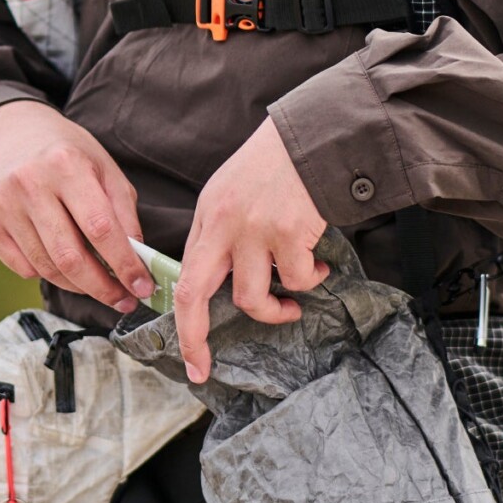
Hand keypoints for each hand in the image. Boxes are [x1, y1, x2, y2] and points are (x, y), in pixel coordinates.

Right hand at [0, 100, 155, 313]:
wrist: (10, 134)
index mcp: (66, 164)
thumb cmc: (65, 153)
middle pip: (69, 257)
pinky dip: (47, 273)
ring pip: (45, 267)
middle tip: (122, 300)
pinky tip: (62, 266)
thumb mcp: (103, 167)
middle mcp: (29, 182)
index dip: (124, 265)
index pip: (100, 228)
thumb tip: (137, 261)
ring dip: (77, 285)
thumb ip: (123, 212)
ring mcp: (3, 202)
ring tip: (97, 284)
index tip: (142, 287)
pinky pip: (22, 267)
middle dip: (102, 288)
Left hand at [174, 118, 329, 382]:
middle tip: (202, 367)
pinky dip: (311, 280)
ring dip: (276, 309)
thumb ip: (222, 232)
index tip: (190, 352)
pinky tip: (320, 263)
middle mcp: (222, 224)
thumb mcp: (233, 192)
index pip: (184, 275)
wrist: (316, 135)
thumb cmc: (279, 164)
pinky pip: (297, 280)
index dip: (182, 318)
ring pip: (250, 298)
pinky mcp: (287, 233)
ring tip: (295, 300)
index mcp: (207, 216)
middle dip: (193, 338)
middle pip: (193, 294)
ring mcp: (253, 230)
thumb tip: (221, 276)